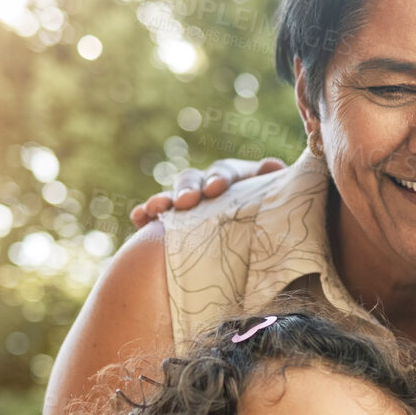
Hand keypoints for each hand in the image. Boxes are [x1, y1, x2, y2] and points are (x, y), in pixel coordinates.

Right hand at [127, 156, 285, 227]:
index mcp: (235, 180)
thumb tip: (272, 166)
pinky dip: (145, 215)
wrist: (260, 248)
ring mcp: (187, 205)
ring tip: (154, 209)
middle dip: (188, 189)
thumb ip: (277, 189)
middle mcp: (207, 188)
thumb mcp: (278, 208)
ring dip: (162, 200)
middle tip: (186, 202)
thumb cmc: (273, 225)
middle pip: (193, 179)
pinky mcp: (171, 224)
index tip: (217, 189)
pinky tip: (137, 218)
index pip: (225, 172)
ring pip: (171, 197)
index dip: (220, 178)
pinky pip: (154, 217)